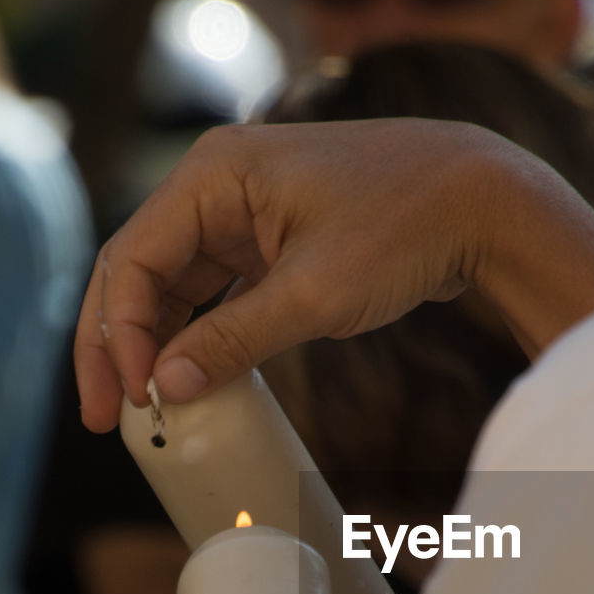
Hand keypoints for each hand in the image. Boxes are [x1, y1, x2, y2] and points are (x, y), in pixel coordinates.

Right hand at [75, 119, 593, 432]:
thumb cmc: (404, 228)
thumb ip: (233, 340)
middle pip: (143, 272)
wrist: (485, 203)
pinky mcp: (278, 241)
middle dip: (121, 345)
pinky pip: (222, 291)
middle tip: (108, 417)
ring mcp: (249, 213)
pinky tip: (195, 379)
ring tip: (147, 409)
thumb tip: (165, 386)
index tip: (133, 400)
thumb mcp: (313, 294)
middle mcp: (220, 185)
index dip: (120, 336)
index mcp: (214, 175)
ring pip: (180, 285)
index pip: (133, 259)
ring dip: (161, 344)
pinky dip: (206, 334)